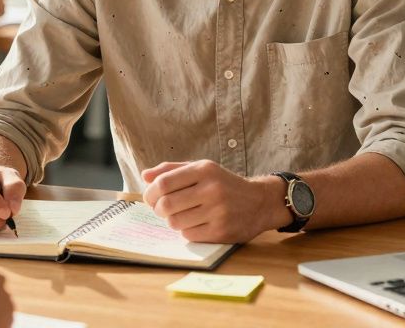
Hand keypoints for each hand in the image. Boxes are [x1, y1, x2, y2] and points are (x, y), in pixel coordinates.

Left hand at [141, 160, 288, 243]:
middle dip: (158, 209)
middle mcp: (212, 189)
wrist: (260, 202)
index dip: (150, 193)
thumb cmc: (224, 184)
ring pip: (175, 222)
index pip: (164, 183)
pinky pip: (188, 235)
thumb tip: (145, 176)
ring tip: (182, 215)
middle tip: (162, 209)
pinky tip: (196, 224)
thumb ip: (172, 170)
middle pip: (166, 205)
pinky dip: (187, 231)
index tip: (150, 197)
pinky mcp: (221, 231)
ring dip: (173, 221)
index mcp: (204, 170)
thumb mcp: (202, 169)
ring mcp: (218, 212)